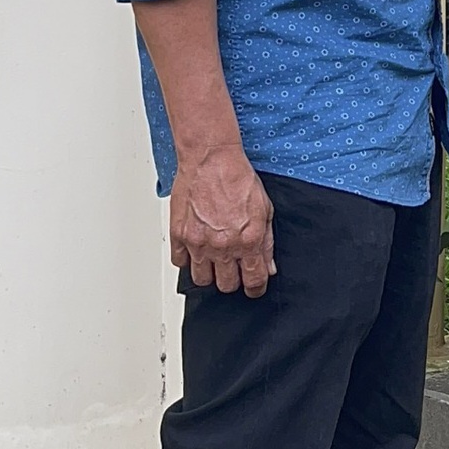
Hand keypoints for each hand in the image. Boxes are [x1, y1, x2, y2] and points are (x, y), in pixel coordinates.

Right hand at [170, 144, 275, 296]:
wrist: (212, 159)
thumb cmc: (238, 178)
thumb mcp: (265, 209)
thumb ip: (267, 242)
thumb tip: (269, 266)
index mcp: (248, 240)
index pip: (253, 280)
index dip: (256, 288)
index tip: (254, 288)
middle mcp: (223, 246)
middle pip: (226, 285)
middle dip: (232, 280)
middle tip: (233, 268)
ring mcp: (199, 243)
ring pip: (202, 280)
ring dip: (209, 273)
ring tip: (214, 259)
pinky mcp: (180, 235)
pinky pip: (180, 263)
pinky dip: (188, 259)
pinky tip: (196, 248)